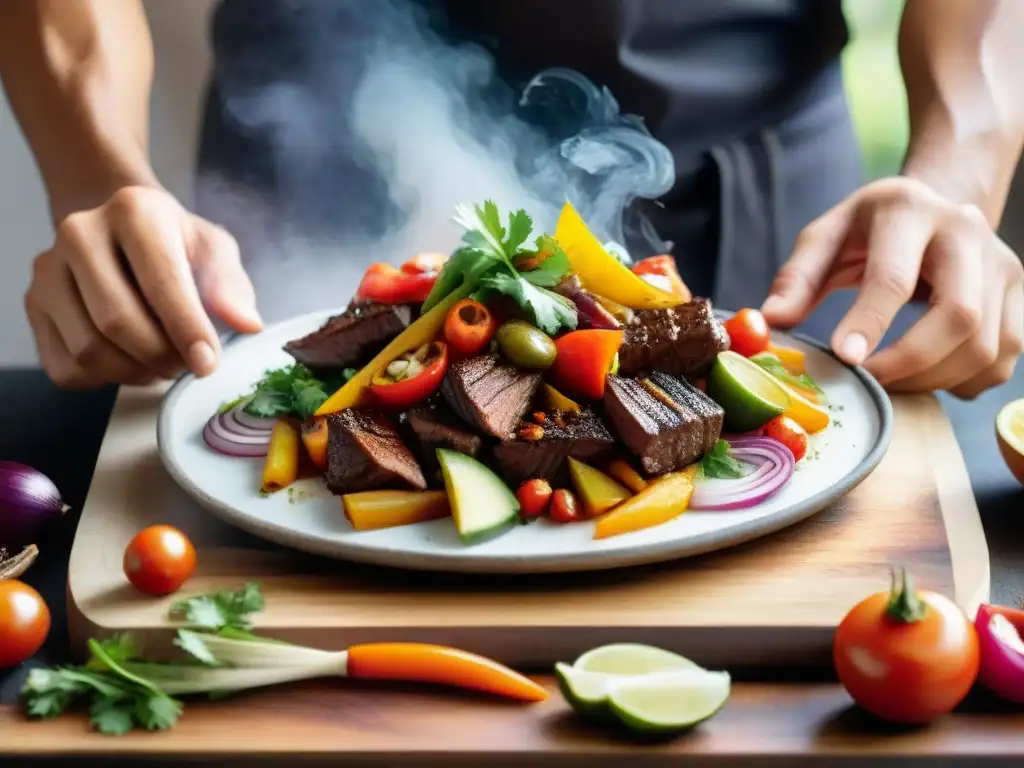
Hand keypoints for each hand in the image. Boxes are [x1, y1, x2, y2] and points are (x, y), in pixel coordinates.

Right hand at [25, 186, 261, 388]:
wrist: (120, 232)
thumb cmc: (174, 244)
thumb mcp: (212, 250)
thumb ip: (230, 285)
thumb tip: (247, 324)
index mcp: (133, 211)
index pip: (160, 283)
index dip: (187, 331)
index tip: (208, 364)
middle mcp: (79, 233)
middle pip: (117, 322)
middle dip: (161, 358)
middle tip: (186, 365)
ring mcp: (47, 270)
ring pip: (89, 350)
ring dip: (135, 373)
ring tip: (162, 363)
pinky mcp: (33, 305)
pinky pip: (66, 367)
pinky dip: (105, 380)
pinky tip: (129, 362)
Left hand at [761, 177, 1023, 397]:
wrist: (935, 204)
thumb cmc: (869, 228)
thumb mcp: (826, 236)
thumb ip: (797, 278)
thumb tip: (770, 321)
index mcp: (908, 210)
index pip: (894, 276)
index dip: (869, 323)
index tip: (845, 360)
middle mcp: (965, 231)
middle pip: (958, 316)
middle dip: (910, 362)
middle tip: (870, 382)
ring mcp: (1002, 263)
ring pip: (987, 345)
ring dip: (934, 379)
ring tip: (892, 381)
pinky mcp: (1020, 294)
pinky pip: (1004, 358)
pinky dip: (964, 382)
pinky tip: (928, 377)